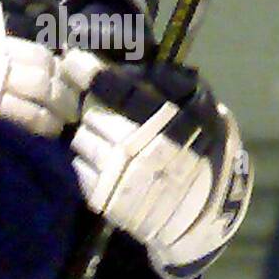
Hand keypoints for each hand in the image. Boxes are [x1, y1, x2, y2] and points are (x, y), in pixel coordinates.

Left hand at [60, 50, 251, 278]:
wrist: (200, 219)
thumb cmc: (203, 158)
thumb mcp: (206, 116)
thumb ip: (176, 88)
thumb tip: (133, 65)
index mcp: (172, 125)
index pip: (124, 92)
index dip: (94, 74)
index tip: (72, 59)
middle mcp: (144, 150)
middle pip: (94, 114)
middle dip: (93, 109)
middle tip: (103, 113)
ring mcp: (121, 177)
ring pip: (82, 139)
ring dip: (89, 136)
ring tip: (108, 142)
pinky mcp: (103, 199)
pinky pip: (78, 166)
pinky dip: (85, 161)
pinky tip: (102, 164)